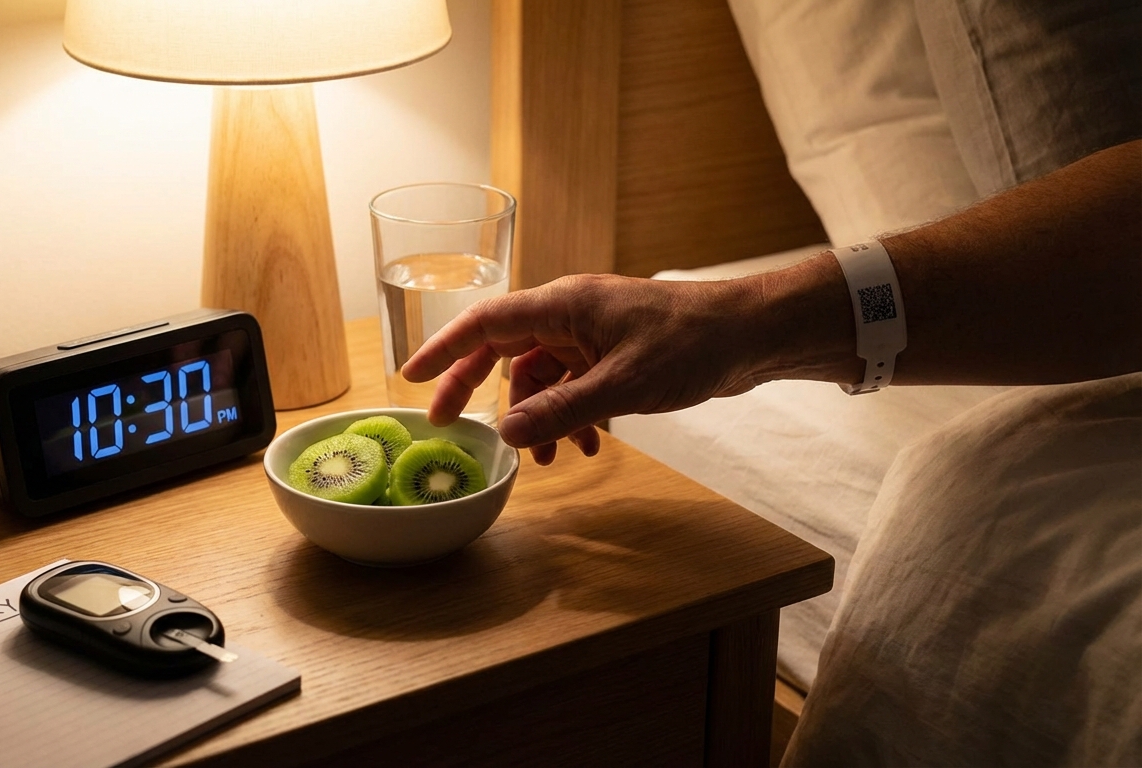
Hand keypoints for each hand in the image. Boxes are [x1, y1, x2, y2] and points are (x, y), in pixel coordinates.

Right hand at [401, 273, 768, 464]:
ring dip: (538, 417)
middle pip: (503, 350)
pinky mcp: (613, 354)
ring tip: (548, 459)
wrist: (752, 335)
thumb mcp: (623, 385)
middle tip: (449, 427)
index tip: (409, 375)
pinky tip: (590, 447)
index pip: (484, 322)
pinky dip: (572, 417)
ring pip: (540, 376)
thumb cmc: (693, 343)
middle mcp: (569, 314)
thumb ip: (562, 410)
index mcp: (563, 304)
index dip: (443, 349)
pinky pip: (573, 385)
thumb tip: (505, 434)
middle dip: (478, 391)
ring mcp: (591, 334)